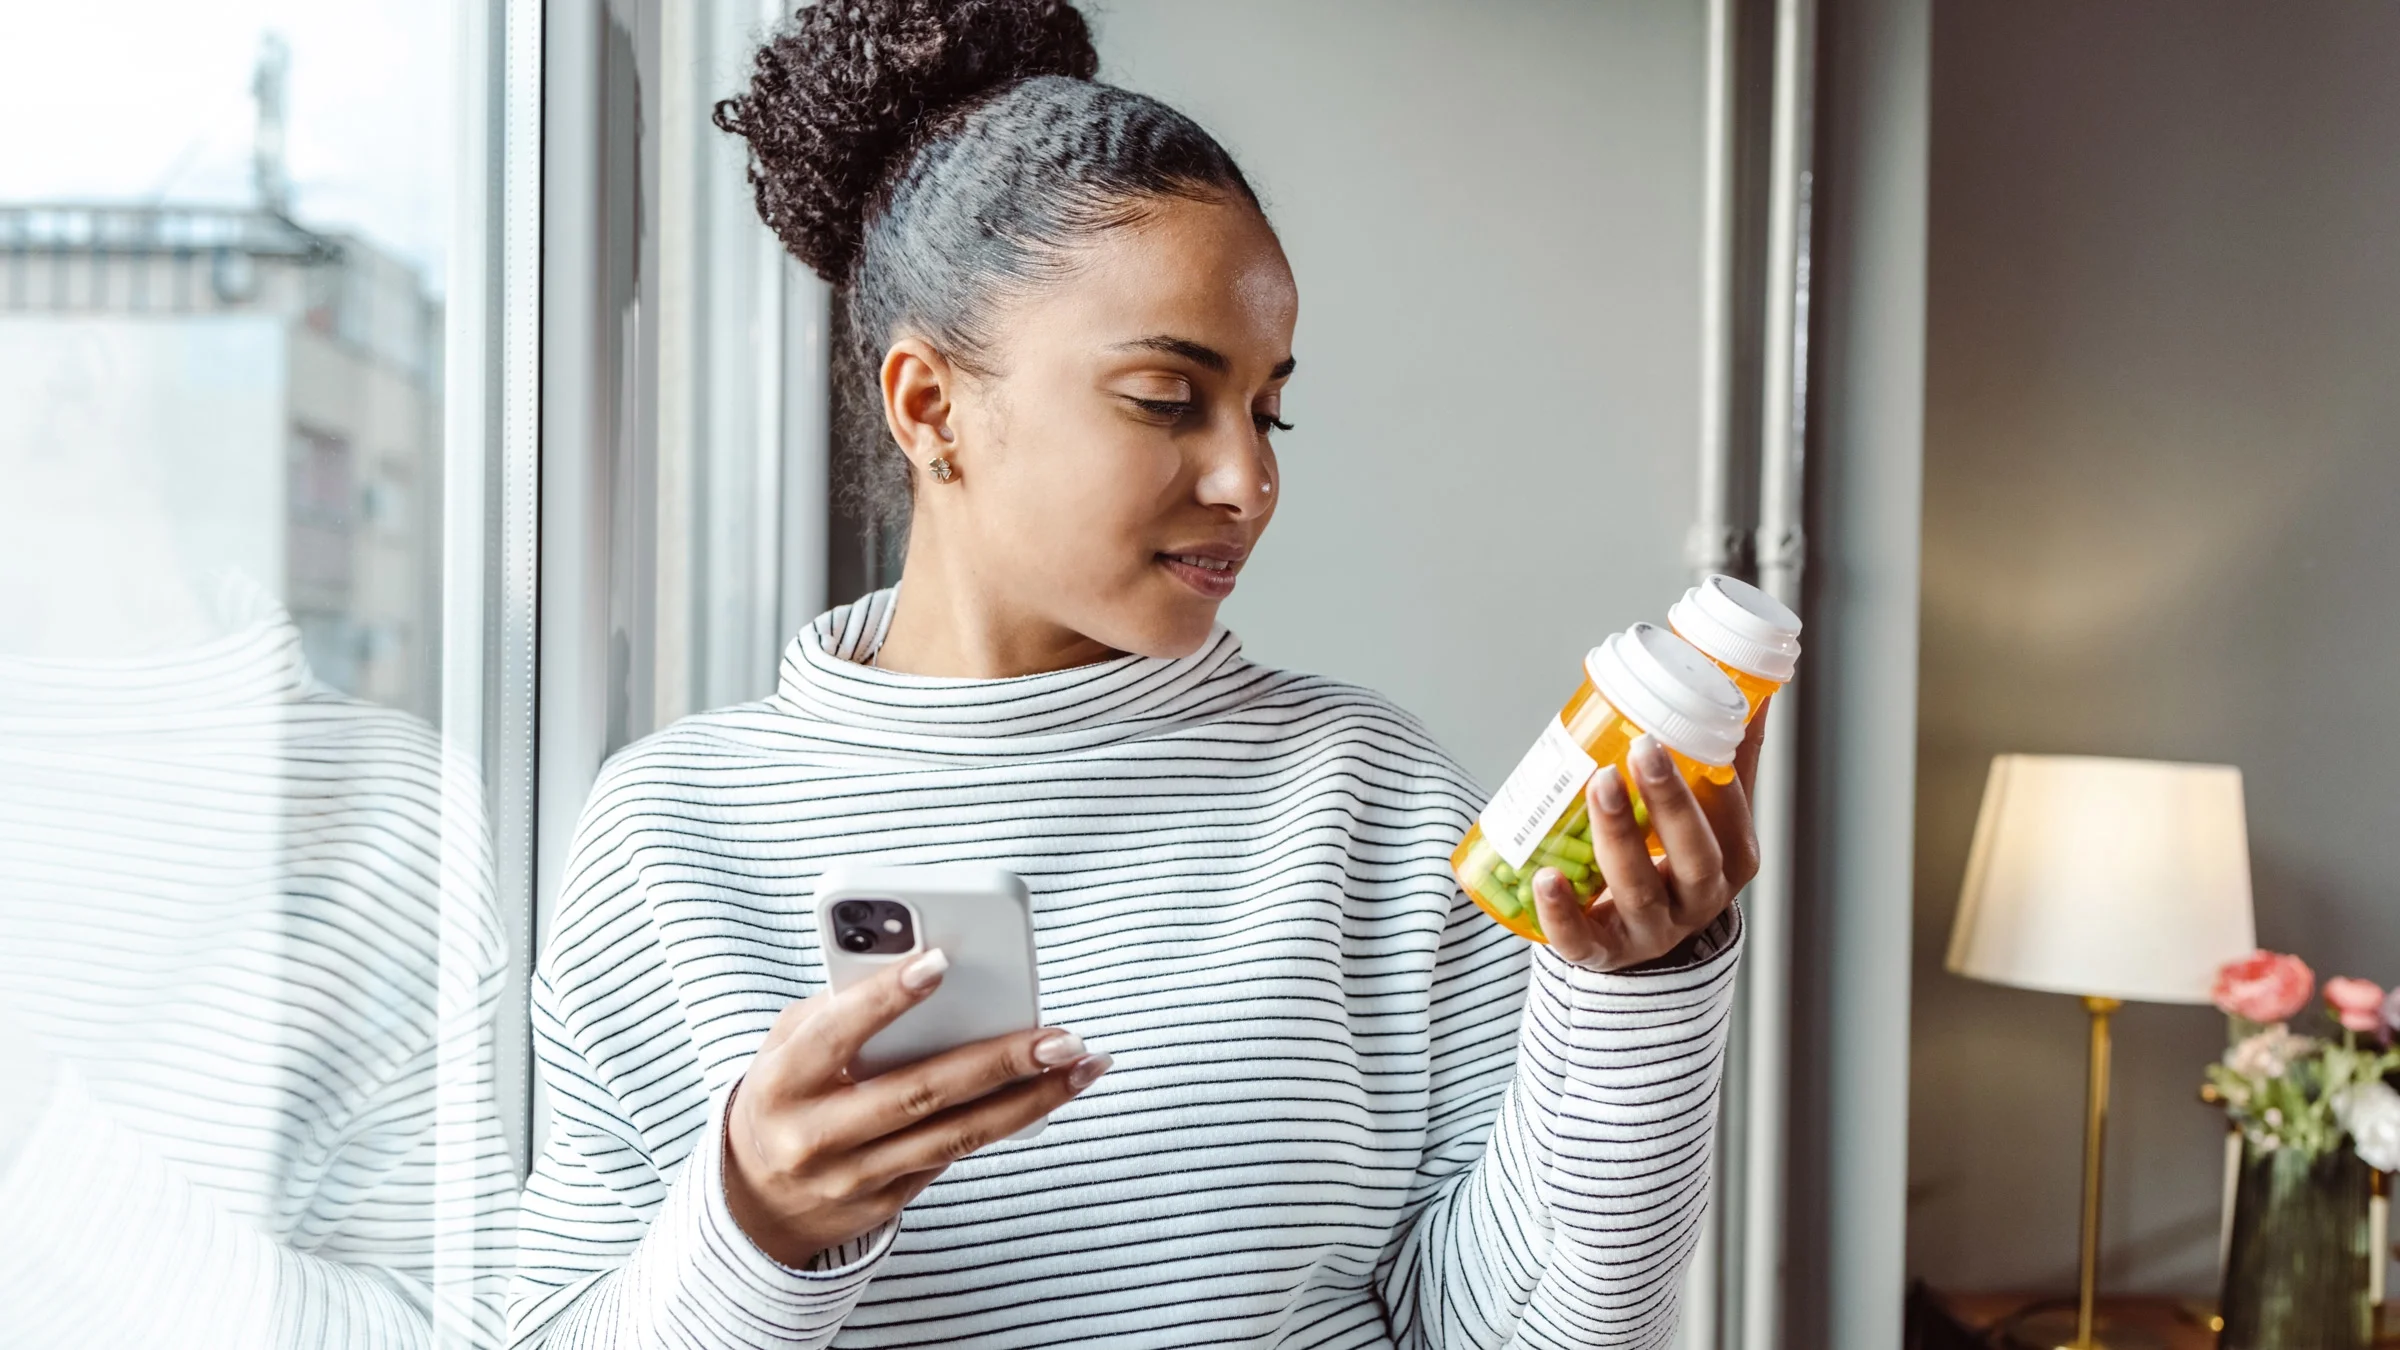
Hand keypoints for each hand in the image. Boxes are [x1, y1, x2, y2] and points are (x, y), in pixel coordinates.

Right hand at [721, 949, 1110, 1266]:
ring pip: (954, 1135)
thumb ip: (835, 1010)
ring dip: (1029, 1100)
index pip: (837, 1033)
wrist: (755, 1202)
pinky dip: (1006, 1121)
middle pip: (920, 1093)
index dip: (885, 998)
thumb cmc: (783, 1095)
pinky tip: (1049, 1092)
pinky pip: (952, 1155)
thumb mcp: (784, 1046)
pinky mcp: (886, 1202)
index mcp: (784, 1081)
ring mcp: (854, 1176)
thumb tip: (913, 968)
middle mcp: (817, 1135)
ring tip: (1082, 1065)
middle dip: (998, 1061)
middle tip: (1059, 1035)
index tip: (939, 962)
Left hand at [1531, 700, 1768, 970]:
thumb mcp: (1708, 818)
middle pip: (1691, 857)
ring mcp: (1650, 932)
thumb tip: (1752, 696)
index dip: (1708, 785)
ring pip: (1636, 890)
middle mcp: (1696, 902)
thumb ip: (1727, 762)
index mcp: (1730, 864)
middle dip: (1668, 802)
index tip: (1678, 736)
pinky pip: (1581, 940)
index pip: (1729, 823)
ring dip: (1617, 834)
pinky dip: (1560, 912)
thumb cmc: (1673, 863)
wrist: (1637, 935)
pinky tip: (1543, 877)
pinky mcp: (1602, 954)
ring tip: (1596, 785)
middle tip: (1641, 748)